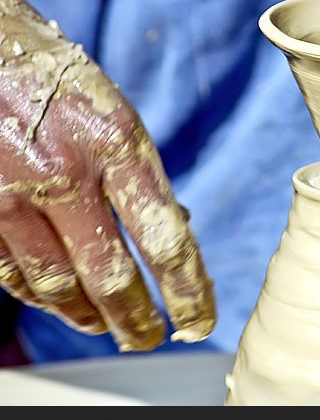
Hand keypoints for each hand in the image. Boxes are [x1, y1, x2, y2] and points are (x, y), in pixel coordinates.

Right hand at [0, 0, 215, 350]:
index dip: (188, 291)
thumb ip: (139, 179)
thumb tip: (173, 235)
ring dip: (86, 317)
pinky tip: (58, 303)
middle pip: (110, 277)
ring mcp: (10, 195)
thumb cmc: (60, 80)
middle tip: (150, 339)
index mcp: (116, 144)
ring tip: (107, 327)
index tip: (200, 321)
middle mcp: (64, 174)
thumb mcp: (116, 116)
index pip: (166, 239)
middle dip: (136, 320)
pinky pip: (10, 274)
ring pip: (56, 286)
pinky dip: (39, 297)